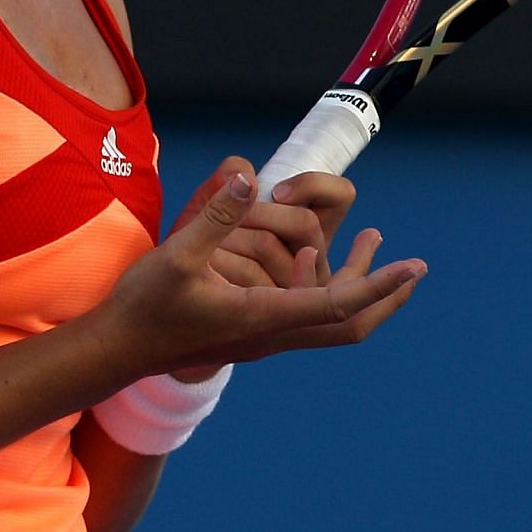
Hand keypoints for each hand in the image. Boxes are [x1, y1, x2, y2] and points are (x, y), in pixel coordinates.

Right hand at [92, 173, 425, 382]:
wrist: (117, 351)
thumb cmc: (144, 305)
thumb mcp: (177, 254)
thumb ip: (215, 217)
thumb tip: (251, 180)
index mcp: (262, 318)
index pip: (335, 303)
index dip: (378, 283)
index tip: (413, 265)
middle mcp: (271, 334)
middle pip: (348, 326)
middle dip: (385, 296)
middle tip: (415, 269)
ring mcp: (262, 338)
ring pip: (329, 322)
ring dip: (357, 287)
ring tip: (370, 242)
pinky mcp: (251, 333)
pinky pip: (306, 316)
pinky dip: (326, 288)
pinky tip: (311, 257)